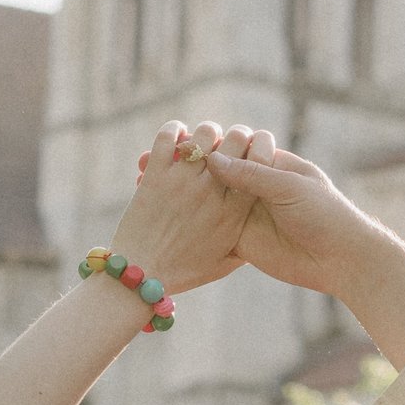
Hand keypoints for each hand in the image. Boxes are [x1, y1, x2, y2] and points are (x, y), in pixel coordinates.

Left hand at [103, 122, 254, 297]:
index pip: (258, 163)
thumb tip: (264, 223)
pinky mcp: (155, 176)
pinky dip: (175, 130)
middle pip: (236, 140)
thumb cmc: (185, 271)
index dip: (261, 147)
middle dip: (238, 134)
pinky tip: (178, 135)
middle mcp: (210, 193)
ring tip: (205, 140)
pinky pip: (168, 137)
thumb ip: (246, 239)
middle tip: (231, 140)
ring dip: (207, 132)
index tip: (256, 149)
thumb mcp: (225, 262)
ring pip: (204, 134)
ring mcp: (181, 182)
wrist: (141, 275)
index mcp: (233, 213)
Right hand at [152, 123, 366, 293]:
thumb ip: (251, 174)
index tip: (180, 145)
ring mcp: (248, 212)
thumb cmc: (325, 215)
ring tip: (144, 183)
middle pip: (214, 170)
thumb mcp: (289, 188)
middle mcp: (257, 185)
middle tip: (151, 161)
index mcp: (272, 163)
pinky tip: (163, 214)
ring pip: (208, 196)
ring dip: (182, 191)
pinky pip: (210, 224)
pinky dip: (189, 219)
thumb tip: (212, 157)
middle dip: (187, 166)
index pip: (232, 146)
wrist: (342, 260)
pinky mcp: (242, 238)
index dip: (205, 145)